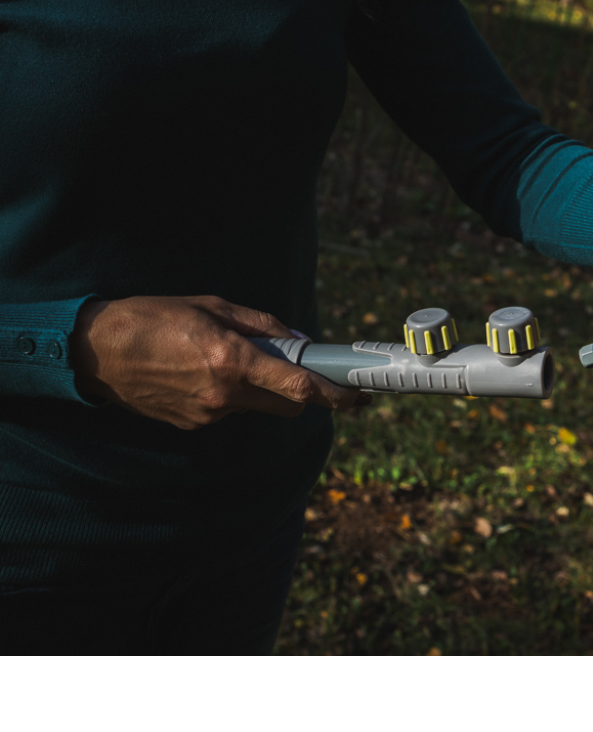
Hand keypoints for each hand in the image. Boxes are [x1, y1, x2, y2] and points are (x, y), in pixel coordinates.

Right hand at [70, 295, 366, 429]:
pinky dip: (229, 393)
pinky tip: (199, 372)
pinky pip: (229, 410)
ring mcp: (208, 415)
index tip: (359, 395)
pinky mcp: (193, 425)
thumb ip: (262, 326)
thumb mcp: (213, 306)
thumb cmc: (153, 318)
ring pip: (257, 406)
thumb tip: (298, 342)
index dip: (335, 394)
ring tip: (220, 357)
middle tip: (292, 366)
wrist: (95, 352)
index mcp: (232, 361)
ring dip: (257, 387)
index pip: (299, 386)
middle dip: (299, 390)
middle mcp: (224, 395)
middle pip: (287, 405)